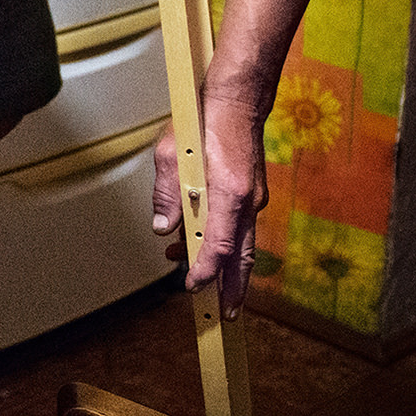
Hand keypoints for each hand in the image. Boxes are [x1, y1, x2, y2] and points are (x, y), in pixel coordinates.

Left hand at [150, 95, 269, 319]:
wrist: (237, 101)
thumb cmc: (205, 121)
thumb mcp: (172, 155)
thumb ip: (166, 194)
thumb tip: (162, 227)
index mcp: (230, 193)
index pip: (220, 245)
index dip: (206, 270)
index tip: (193, 286)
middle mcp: (247, 201)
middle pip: (243, 256)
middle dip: (234, 289)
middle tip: (225, 314)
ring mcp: (252, 198)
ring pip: (243, 244)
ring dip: (224, 266)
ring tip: (198, 279)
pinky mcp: (249, 194)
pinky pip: (239, 228)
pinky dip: (225, 244)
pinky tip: (199, 244)